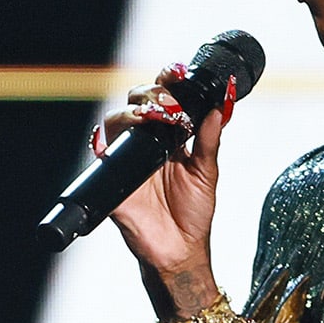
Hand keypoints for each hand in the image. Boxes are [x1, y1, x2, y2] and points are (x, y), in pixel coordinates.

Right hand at [101, 64, 234, 318]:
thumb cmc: (193, 214)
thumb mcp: (207, 171)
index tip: (177, 71)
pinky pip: (102, 156)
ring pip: (115, 122)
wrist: (181, 251)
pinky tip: (126, 138)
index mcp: (168, 139)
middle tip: (169, 103)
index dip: (166, 81)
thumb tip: (221, 106)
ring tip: (153, 117)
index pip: (162, 99)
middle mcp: (144, 145)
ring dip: (132, 113)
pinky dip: (108, 143)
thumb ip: (210, 139)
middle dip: (150, 94)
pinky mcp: (113, 181)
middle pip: (136, 103)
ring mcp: (126, 161)